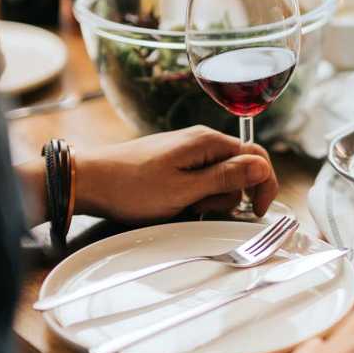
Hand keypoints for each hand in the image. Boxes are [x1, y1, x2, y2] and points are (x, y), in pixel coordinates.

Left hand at [74, 126, 279, 224]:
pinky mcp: (176, 162)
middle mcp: (201, 141)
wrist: (90, 181)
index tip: (258, 211)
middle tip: (202, 208)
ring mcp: (188, 151)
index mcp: (208, 142)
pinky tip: (178, 203)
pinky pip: (201, 180)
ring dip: (210, 198)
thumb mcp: (184, 190)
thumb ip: (226, 179)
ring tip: (183, 205)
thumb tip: (262, 168)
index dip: (264, 186)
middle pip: (240, 169)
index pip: (257, 157)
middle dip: (230, 195)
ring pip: (220, 178)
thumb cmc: (131, 187)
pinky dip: (196, 195)